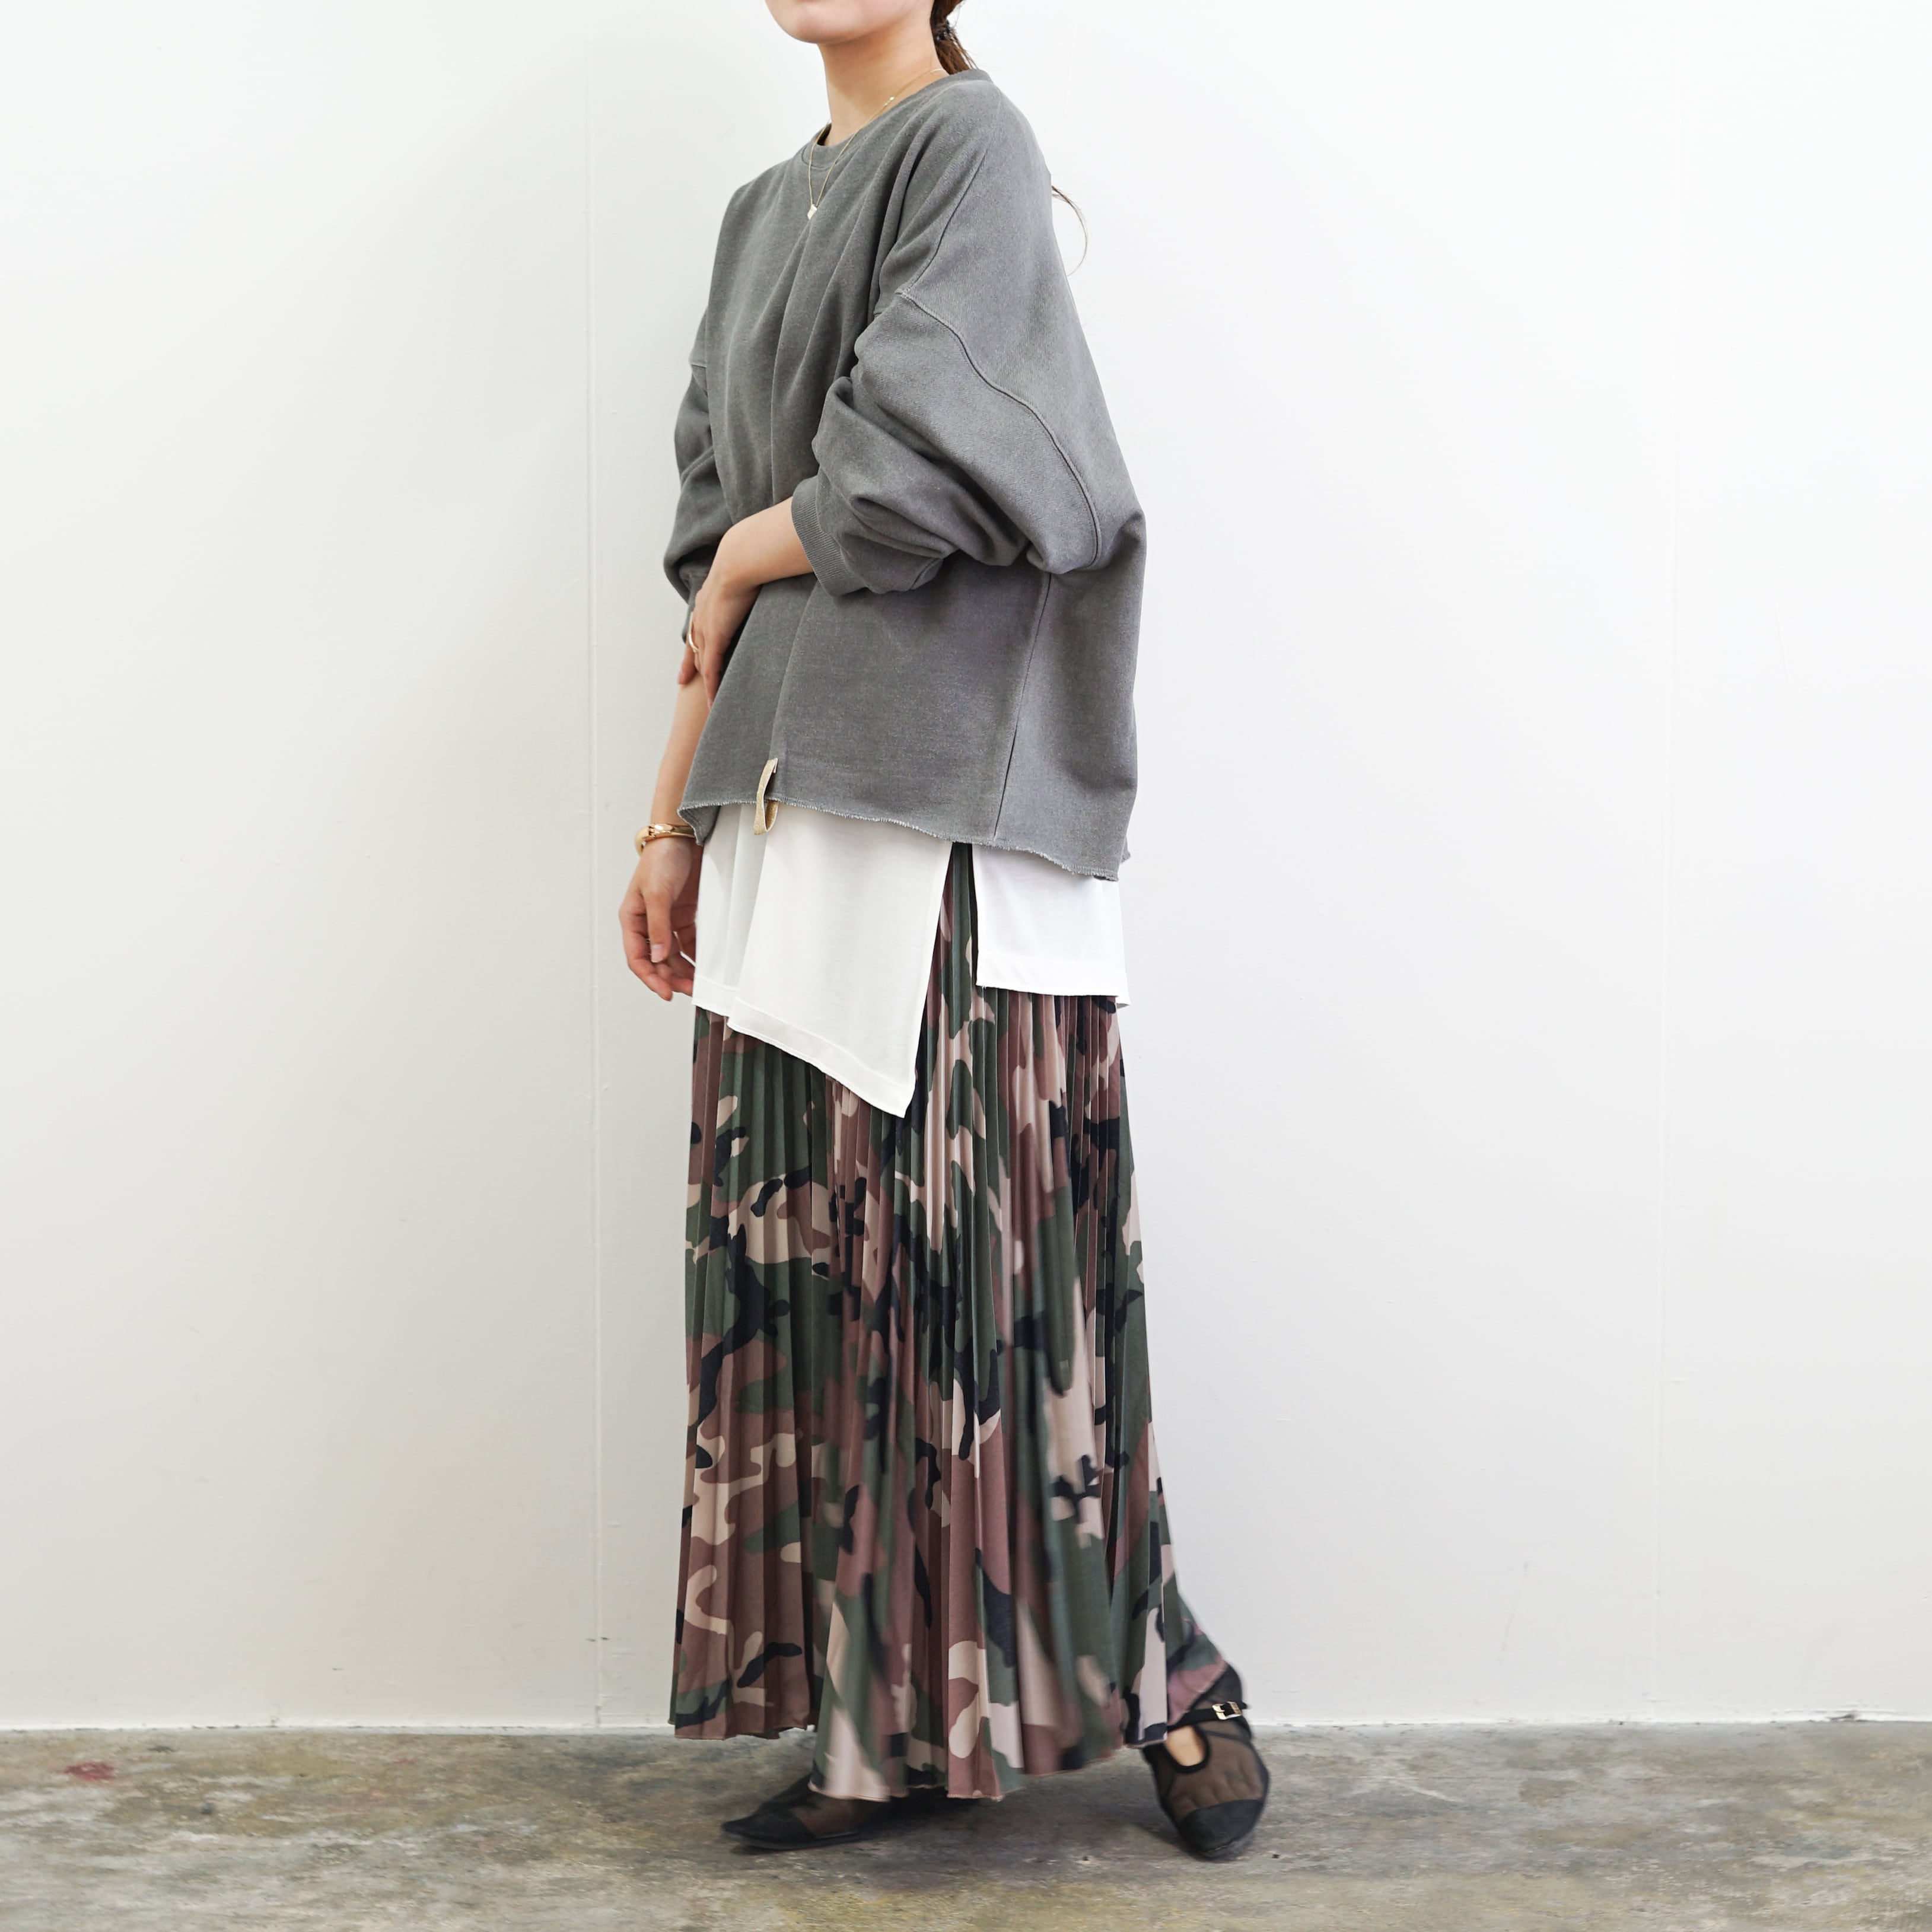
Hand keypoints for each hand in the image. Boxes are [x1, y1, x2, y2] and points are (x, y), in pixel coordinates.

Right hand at [620, 836, 699, 1000]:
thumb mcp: (657, 893)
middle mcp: (648, 923)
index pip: (638, 958)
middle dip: (671, 978)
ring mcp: (667, 920)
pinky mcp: (684, 915)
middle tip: (690, 991)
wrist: (683, 837)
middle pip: (657, 960)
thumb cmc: (662, 860)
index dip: (651, 978)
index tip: (667, 993)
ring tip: (699, 983)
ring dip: (684, 970)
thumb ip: (658, 927)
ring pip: (673, 955)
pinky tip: (706, 965)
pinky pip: (689, 942)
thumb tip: (658, 958)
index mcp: (632, 919)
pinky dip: (696, 955)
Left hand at [679, 532, 758, 703]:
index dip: (696, 638)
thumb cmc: (749, 560)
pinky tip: (713, 703)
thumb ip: (755, 578)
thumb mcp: (748, 571)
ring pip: (701, 662)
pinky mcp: (715, 639)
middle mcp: (702, 615)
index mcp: (707, 599)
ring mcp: (706, 628)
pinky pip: (711, 670)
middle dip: (688, 664)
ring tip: (704, 698)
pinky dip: (712, 688)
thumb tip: (772, 572)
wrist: (740, 560)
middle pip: (693, 646)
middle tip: (682, 680)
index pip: (698, 625)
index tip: (692, 647)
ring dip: (703, 682)